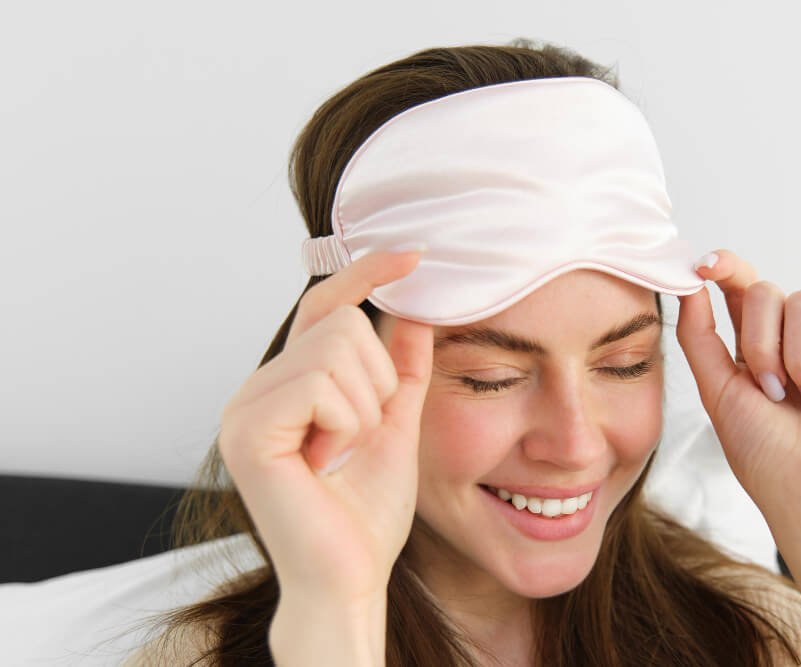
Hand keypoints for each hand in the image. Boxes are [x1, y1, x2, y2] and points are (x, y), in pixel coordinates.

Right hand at [218, 249, 432, 604]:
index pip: (327, 305)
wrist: (350, 576)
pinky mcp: (246, 431)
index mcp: (288, 384)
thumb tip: (413, 306)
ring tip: (343, 453)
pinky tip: (329, 462)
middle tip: (360, 436)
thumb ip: (401, 366)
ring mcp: (245, 408)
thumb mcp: (395, 422)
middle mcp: (257, 388)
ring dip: (364, 407)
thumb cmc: (366, 509)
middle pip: (340, 322)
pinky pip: (319, 384)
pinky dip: (346, 423)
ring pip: (334, 347)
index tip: (414, 253)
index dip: (368, 274)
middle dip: (377, 381)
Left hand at [675, 249, 800, 534]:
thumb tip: (690, 282)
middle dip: (760, 343)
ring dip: (797, 358)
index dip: (725, 267)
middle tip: (771, 390)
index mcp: (755, 343)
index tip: (704, 265)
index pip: (740, 288)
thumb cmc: (765, 453)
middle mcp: (793, 336)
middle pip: (767, 291)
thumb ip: (699, 336)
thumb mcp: (717, 390)